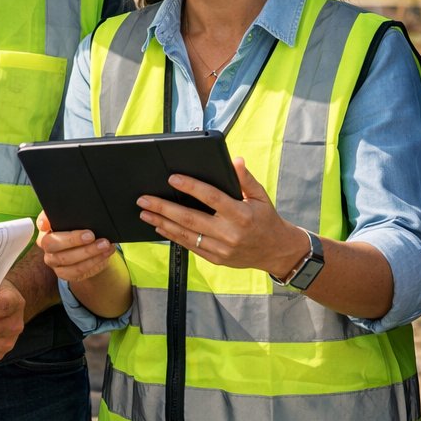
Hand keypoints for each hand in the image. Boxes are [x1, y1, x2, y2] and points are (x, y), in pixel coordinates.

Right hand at [35, 211, 114, 281]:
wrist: (91, 251)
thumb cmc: (83, 230)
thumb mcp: (80, 220)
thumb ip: (75, 214)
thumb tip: (81, 209)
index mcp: (47, 227)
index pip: (42, 222)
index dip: (43, 222)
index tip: (47, 224)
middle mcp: (46, 244)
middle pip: (52, 243)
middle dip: (72, 239)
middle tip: (91, 235)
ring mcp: (53, 260)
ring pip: (66, 258)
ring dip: (88, 252)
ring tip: (104, 244)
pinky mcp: (63, 273)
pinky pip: (76, 270)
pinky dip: (93, 262)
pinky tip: (104, 254)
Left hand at [137, 156, 304, 275]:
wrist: (276, 251)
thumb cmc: (266, 219)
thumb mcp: (260, 196)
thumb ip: (245, 179)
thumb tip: (235, 161)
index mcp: (241, 215)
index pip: (211, 198)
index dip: (191, 187)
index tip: (173, 178)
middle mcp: (230, 234)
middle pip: (190, 219)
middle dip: (164, 208)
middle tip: (144, 199)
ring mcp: (221, 249)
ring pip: (186, 235)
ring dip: (162, 223)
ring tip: (145, 212)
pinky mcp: (216, 259)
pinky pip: (190, 246)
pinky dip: (173, 236)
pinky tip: (160, 226)